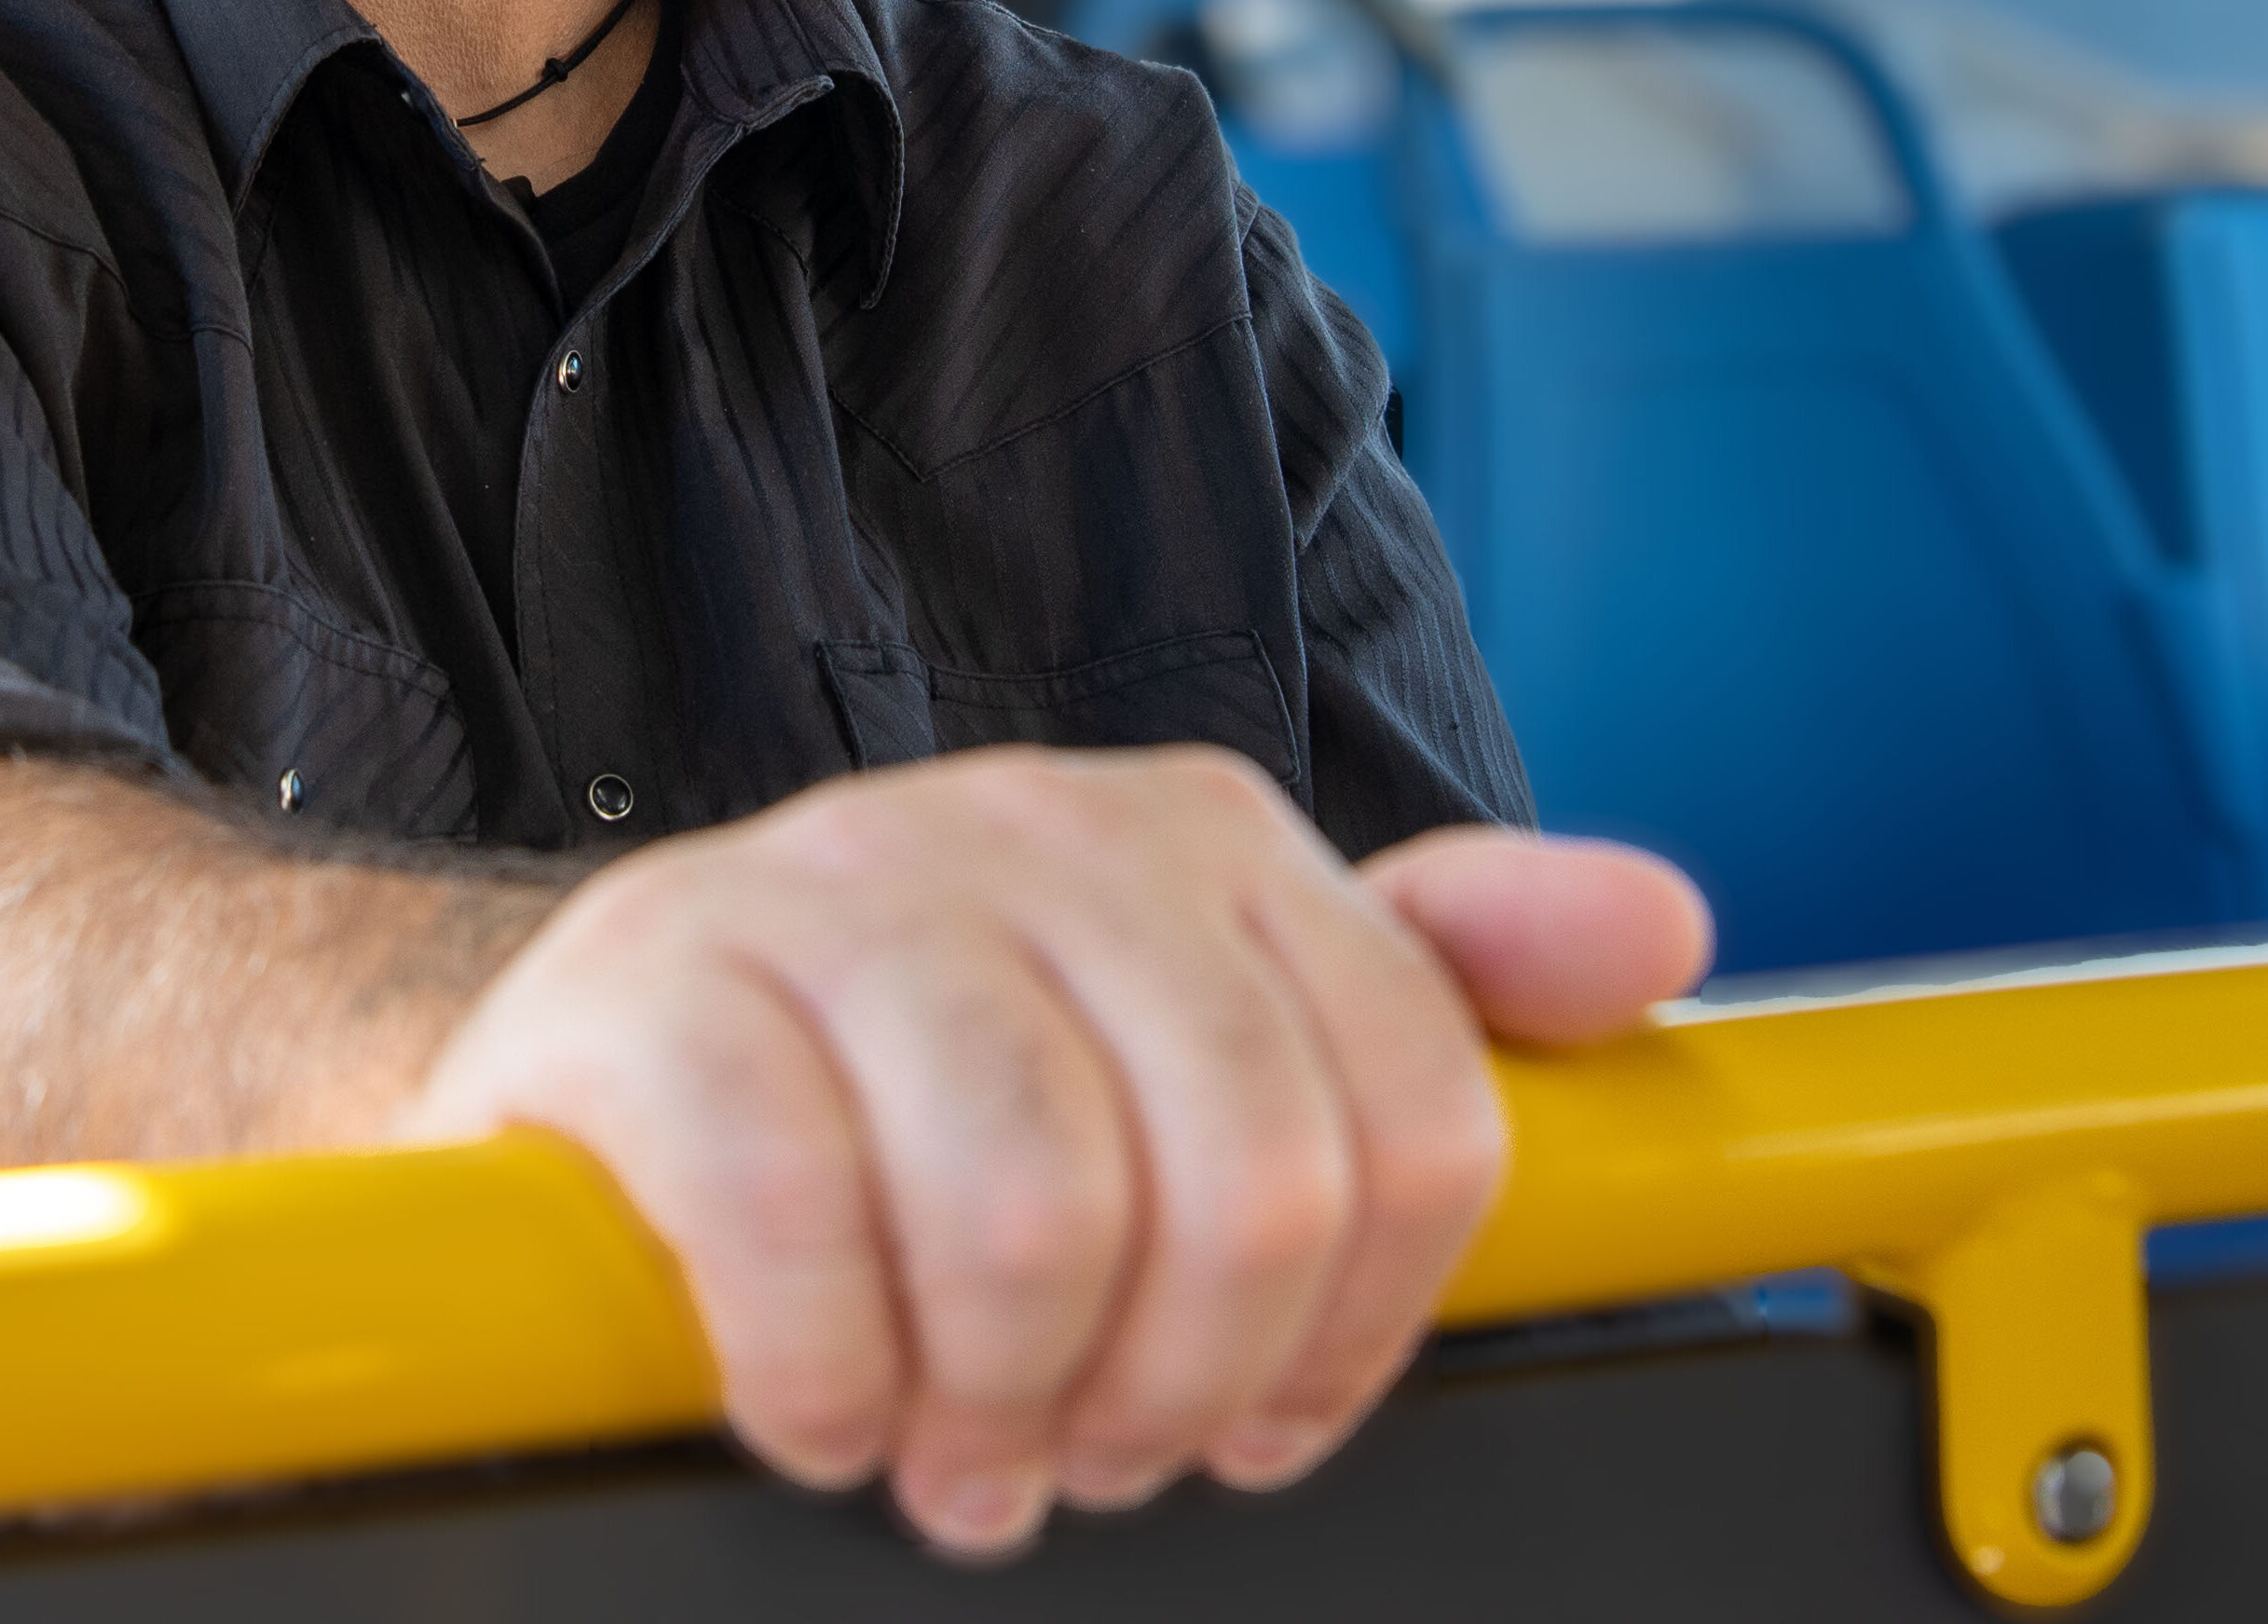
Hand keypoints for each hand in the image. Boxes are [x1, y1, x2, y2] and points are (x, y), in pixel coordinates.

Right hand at [403, 746, 1707, 1558]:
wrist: (610, 1047)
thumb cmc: (925, 1071)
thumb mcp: (1197, 1016)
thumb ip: (1433, 982)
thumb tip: (1656, 923)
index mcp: (1197, 835)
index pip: (1408, 1115)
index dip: (1352, 1332)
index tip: (1259, 1405)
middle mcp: (1029, 822)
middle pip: (1238, 1177)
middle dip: (1171, 1388)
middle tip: (1083, 1445)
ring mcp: (832, 879)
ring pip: (1028, 1204)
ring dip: (994, 1402)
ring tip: (950, 1438)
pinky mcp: (657, 973)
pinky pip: (798, 1219)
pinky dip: (822, 1375)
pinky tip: (818, 1394)